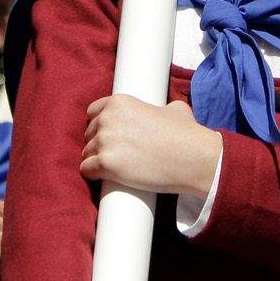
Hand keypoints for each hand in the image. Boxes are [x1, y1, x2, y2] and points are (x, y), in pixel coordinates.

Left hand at [80, 96, 221, 199]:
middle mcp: (108, 118)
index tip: (107, 135)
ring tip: (111, 169)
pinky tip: (102, 178)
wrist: (193, 158)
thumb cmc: (186, 134)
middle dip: (98, 144)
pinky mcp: (105, 164)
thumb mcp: (174, 109)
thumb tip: (165, 112)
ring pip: (86, 153)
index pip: (93, 112)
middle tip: (114, 155)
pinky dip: (92, 175)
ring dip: (96, 161)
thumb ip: (161, 107)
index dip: (100, 125)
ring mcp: (105, 141)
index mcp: (120, 102)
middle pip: (89, 134)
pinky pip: (86, 170)